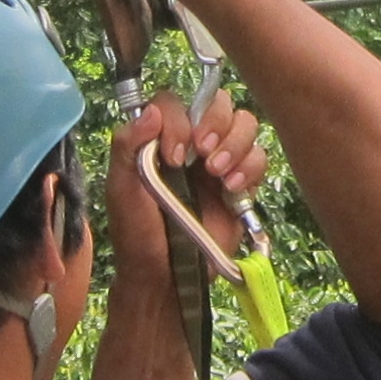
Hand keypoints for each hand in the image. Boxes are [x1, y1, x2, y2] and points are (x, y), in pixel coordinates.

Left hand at [103, 85, 266, 274]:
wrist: (165, 276)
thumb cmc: (137, 232)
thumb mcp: (121, 189)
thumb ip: (126, 146)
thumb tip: (151, 112)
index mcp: (160, 138)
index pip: (176, 103)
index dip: (179, 121)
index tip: (172, 156)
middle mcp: (192, 144)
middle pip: (219, 103)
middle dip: (215, 123)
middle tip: (202, 154)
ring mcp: (219, 162)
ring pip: (245, 124)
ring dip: (235, 143)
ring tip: (218, 175)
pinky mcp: (242, 184)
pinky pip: (259, 158)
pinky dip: (250, 168)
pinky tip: (231, 188)